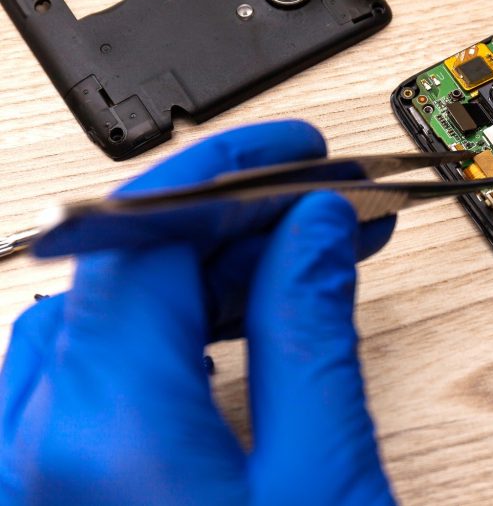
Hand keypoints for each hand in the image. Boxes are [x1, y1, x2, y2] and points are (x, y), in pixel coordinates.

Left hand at [0, 121, 395, 504]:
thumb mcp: (324, 479)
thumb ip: (311, 339)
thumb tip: (316, 228)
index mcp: (106, 433)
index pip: (143, 237)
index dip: (226, 174)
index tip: (293, 154)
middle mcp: (39, 448)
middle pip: (129, 270)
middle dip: (238, 224)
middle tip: (323, 207)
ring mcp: (32, 472)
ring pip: (112, 314)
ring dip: (211, 274)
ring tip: (304, 262)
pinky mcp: (51, 488)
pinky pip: (94, 369)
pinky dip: (172, 328)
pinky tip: (240, 317)